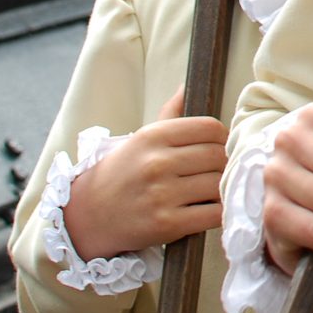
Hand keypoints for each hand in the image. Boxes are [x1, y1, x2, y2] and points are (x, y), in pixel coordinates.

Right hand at [66, 88, 228, 261]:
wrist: (88, 216)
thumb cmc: (121, 174)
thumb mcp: (141, 139)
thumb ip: (169, 115)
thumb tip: (185, 88)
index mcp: (153, 136)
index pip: (210, 128)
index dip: (222, 138)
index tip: (218, 147)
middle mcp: (157, 163)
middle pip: (218, 156)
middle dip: (224, 164)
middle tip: (218, 171)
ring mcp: (162, 195)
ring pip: (218, 184)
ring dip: (222, 188)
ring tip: (213, 190)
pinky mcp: (167, 224)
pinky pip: (213, 214)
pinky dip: (219, 212)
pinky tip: (209, 209)